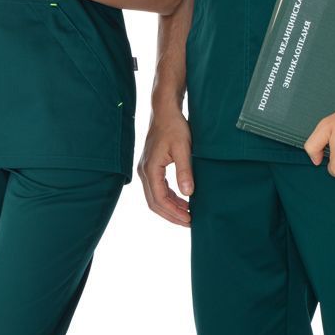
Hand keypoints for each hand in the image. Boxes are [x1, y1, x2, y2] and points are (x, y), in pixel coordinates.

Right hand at [137, 105, 193, 225]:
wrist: (165, 112)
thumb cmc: (174, 127)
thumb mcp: (183, 148)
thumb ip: (185, 171)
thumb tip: (188, 193)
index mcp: (150, 169)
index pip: (160, 199)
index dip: (175, 212)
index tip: (190, 219)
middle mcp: (144, 171)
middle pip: (154, 203)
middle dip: (171, 215)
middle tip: (189, 222)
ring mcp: (145, 169)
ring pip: (154, 198)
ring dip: (170, 208)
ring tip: (187, 214)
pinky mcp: (150, 167)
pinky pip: (156, 189)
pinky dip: (168, 198)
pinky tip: (182, 200)